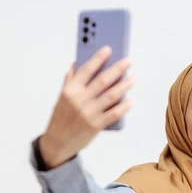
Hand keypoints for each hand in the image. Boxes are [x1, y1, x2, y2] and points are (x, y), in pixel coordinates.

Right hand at [39, 47, 133, 168]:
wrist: (57, 143)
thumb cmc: (61, 118)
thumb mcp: (62, 97)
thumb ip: (70, 80)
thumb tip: (78, 63)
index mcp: (70, 90)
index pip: (86, 70)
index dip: (98, 58)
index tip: (108, 49)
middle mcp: (79, 100)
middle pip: (102, 81)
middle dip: (117, 69)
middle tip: (128, 61)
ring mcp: (89, 113)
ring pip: (111, 96)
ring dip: (125, 85)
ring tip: (133, 78)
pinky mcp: (96, 126)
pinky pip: (114, 114)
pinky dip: (124, 106)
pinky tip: (130, 100)